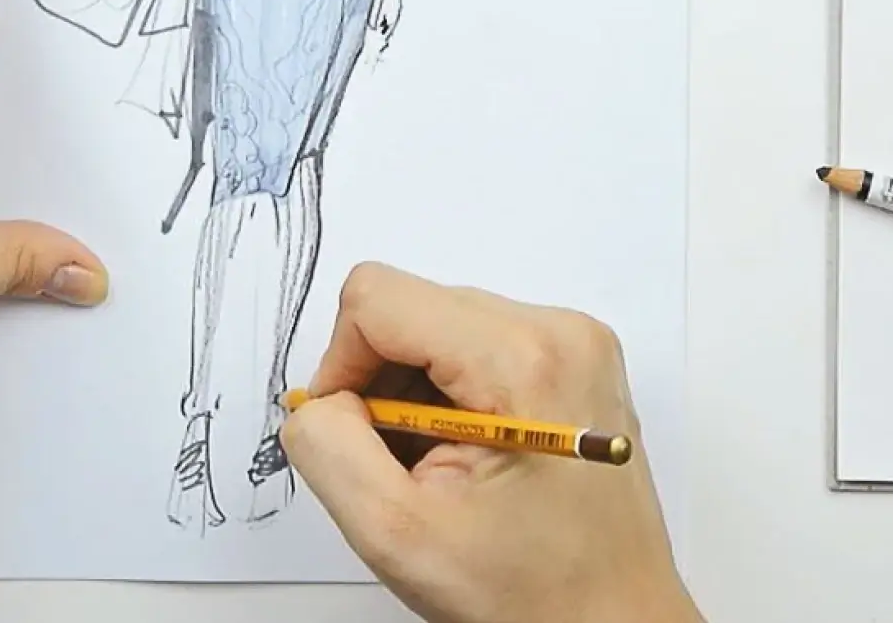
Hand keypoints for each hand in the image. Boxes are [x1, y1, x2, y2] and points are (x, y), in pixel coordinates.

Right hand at [281, 264, 698, 622]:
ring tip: (442, 468)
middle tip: (403, 465)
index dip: (342, 365)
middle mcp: (559, 331)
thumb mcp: (396, 531)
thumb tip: (318, 401)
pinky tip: (467, 457)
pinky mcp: (573, 360)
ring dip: (414, 394)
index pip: (379, 298)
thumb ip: (330, 447)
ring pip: (439, 325)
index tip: (352, 434)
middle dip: (382, 385)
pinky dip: (448, 396)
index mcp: (524, 358)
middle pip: (412, 308)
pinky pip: (475, 345)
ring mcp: (573, 342)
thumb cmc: (532, 594)